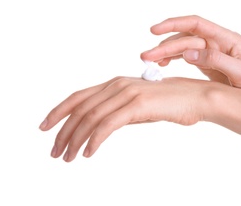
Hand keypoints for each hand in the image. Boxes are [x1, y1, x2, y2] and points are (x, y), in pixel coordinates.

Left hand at [39, 77, 219, 161]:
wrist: (194, 97)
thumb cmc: (168, 103)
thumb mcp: (137, 105)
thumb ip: (117, 110)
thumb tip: (99, 125)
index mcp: (114, 83)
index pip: (78, 96)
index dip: (58, 111)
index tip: (45, 127)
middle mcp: (116, 84)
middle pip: (79, 108)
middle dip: (62, 131)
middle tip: (54, 151)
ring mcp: (126, 93)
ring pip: (90, 117)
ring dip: (75, 140)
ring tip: (67, 157)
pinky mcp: (137, 105)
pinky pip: (108, 125)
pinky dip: (94, 140)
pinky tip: (87, 153)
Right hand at [141, 15, 240, 98]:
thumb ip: (216, 61)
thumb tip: (188, 53)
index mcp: (227, 39)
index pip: (196, 24)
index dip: (174, 24)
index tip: (155, 30)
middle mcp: (217, 42)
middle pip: (185, 37)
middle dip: (164, 45)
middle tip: (145, 57)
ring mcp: (211, 52)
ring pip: (183, 46)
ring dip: (165, 52)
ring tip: (149, 62)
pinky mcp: (207, 63)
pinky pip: (186, 57)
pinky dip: (173, 59)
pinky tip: (162, 65)